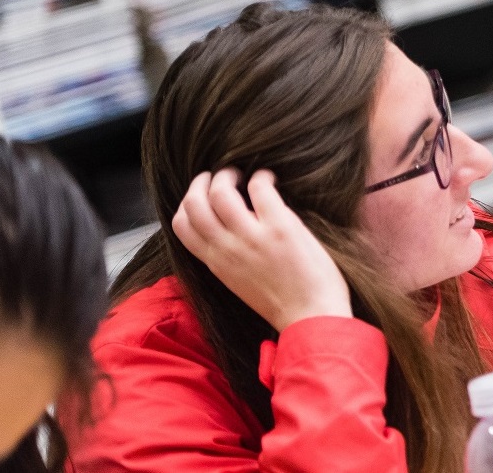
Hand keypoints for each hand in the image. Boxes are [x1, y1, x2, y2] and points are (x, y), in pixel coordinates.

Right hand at [172, 168, 352, 331]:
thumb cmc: (282, 302)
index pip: (180, 226)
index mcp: (216, 263)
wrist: (311, 318)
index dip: (187, 202)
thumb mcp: (240, 281)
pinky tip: (270, 179)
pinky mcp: (280, 227)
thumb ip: (228, 256)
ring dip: (228, 175)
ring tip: (243, 174)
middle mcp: (227, 249)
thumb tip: (227, 229)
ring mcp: (252, 237)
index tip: (202, 193)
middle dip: (202, 181)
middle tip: (220, 175)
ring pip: (220, 192)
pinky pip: (260, 188)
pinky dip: (262, 176)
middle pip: (193, 204)